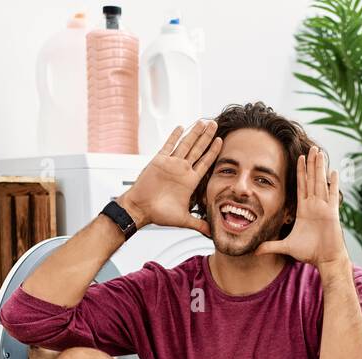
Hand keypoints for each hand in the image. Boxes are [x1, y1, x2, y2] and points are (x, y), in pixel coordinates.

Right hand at [118, 119, 221, 236]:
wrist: (140, 209)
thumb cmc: (158, 214)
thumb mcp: (184, 219)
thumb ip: (199, 224)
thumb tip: (211, 234)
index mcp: (189, 181)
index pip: (205, 163)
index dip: (213, 152)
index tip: (221, 141)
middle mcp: (182, 170)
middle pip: (198, 149)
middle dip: (207, 137)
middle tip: (215, 124)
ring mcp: (171, 164)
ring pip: (185, 144)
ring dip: (194, 133)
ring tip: (203, 122)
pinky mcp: (159, 161)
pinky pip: (168, 146)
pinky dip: (174, 136)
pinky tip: (181, 127)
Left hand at [255, 147, 347, 265]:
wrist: (326, 260)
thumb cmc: (310, 253)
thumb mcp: (286, 247)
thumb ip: (271, 246)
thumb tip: (256, 251)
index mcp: (305, 210)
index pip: (301, 186)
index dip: (300, 172)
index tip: (300, 158)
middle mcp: (315, 205)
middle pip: (312, 180)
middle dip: (311, 164)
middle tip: (312, 148)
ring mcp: (323, 208)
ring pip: (320, 183)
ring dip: (320, 167)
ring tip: (319, 152)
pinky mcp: (331, 213)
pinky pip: (331, 195)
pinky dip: (333, 183)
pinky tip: (333, 171)